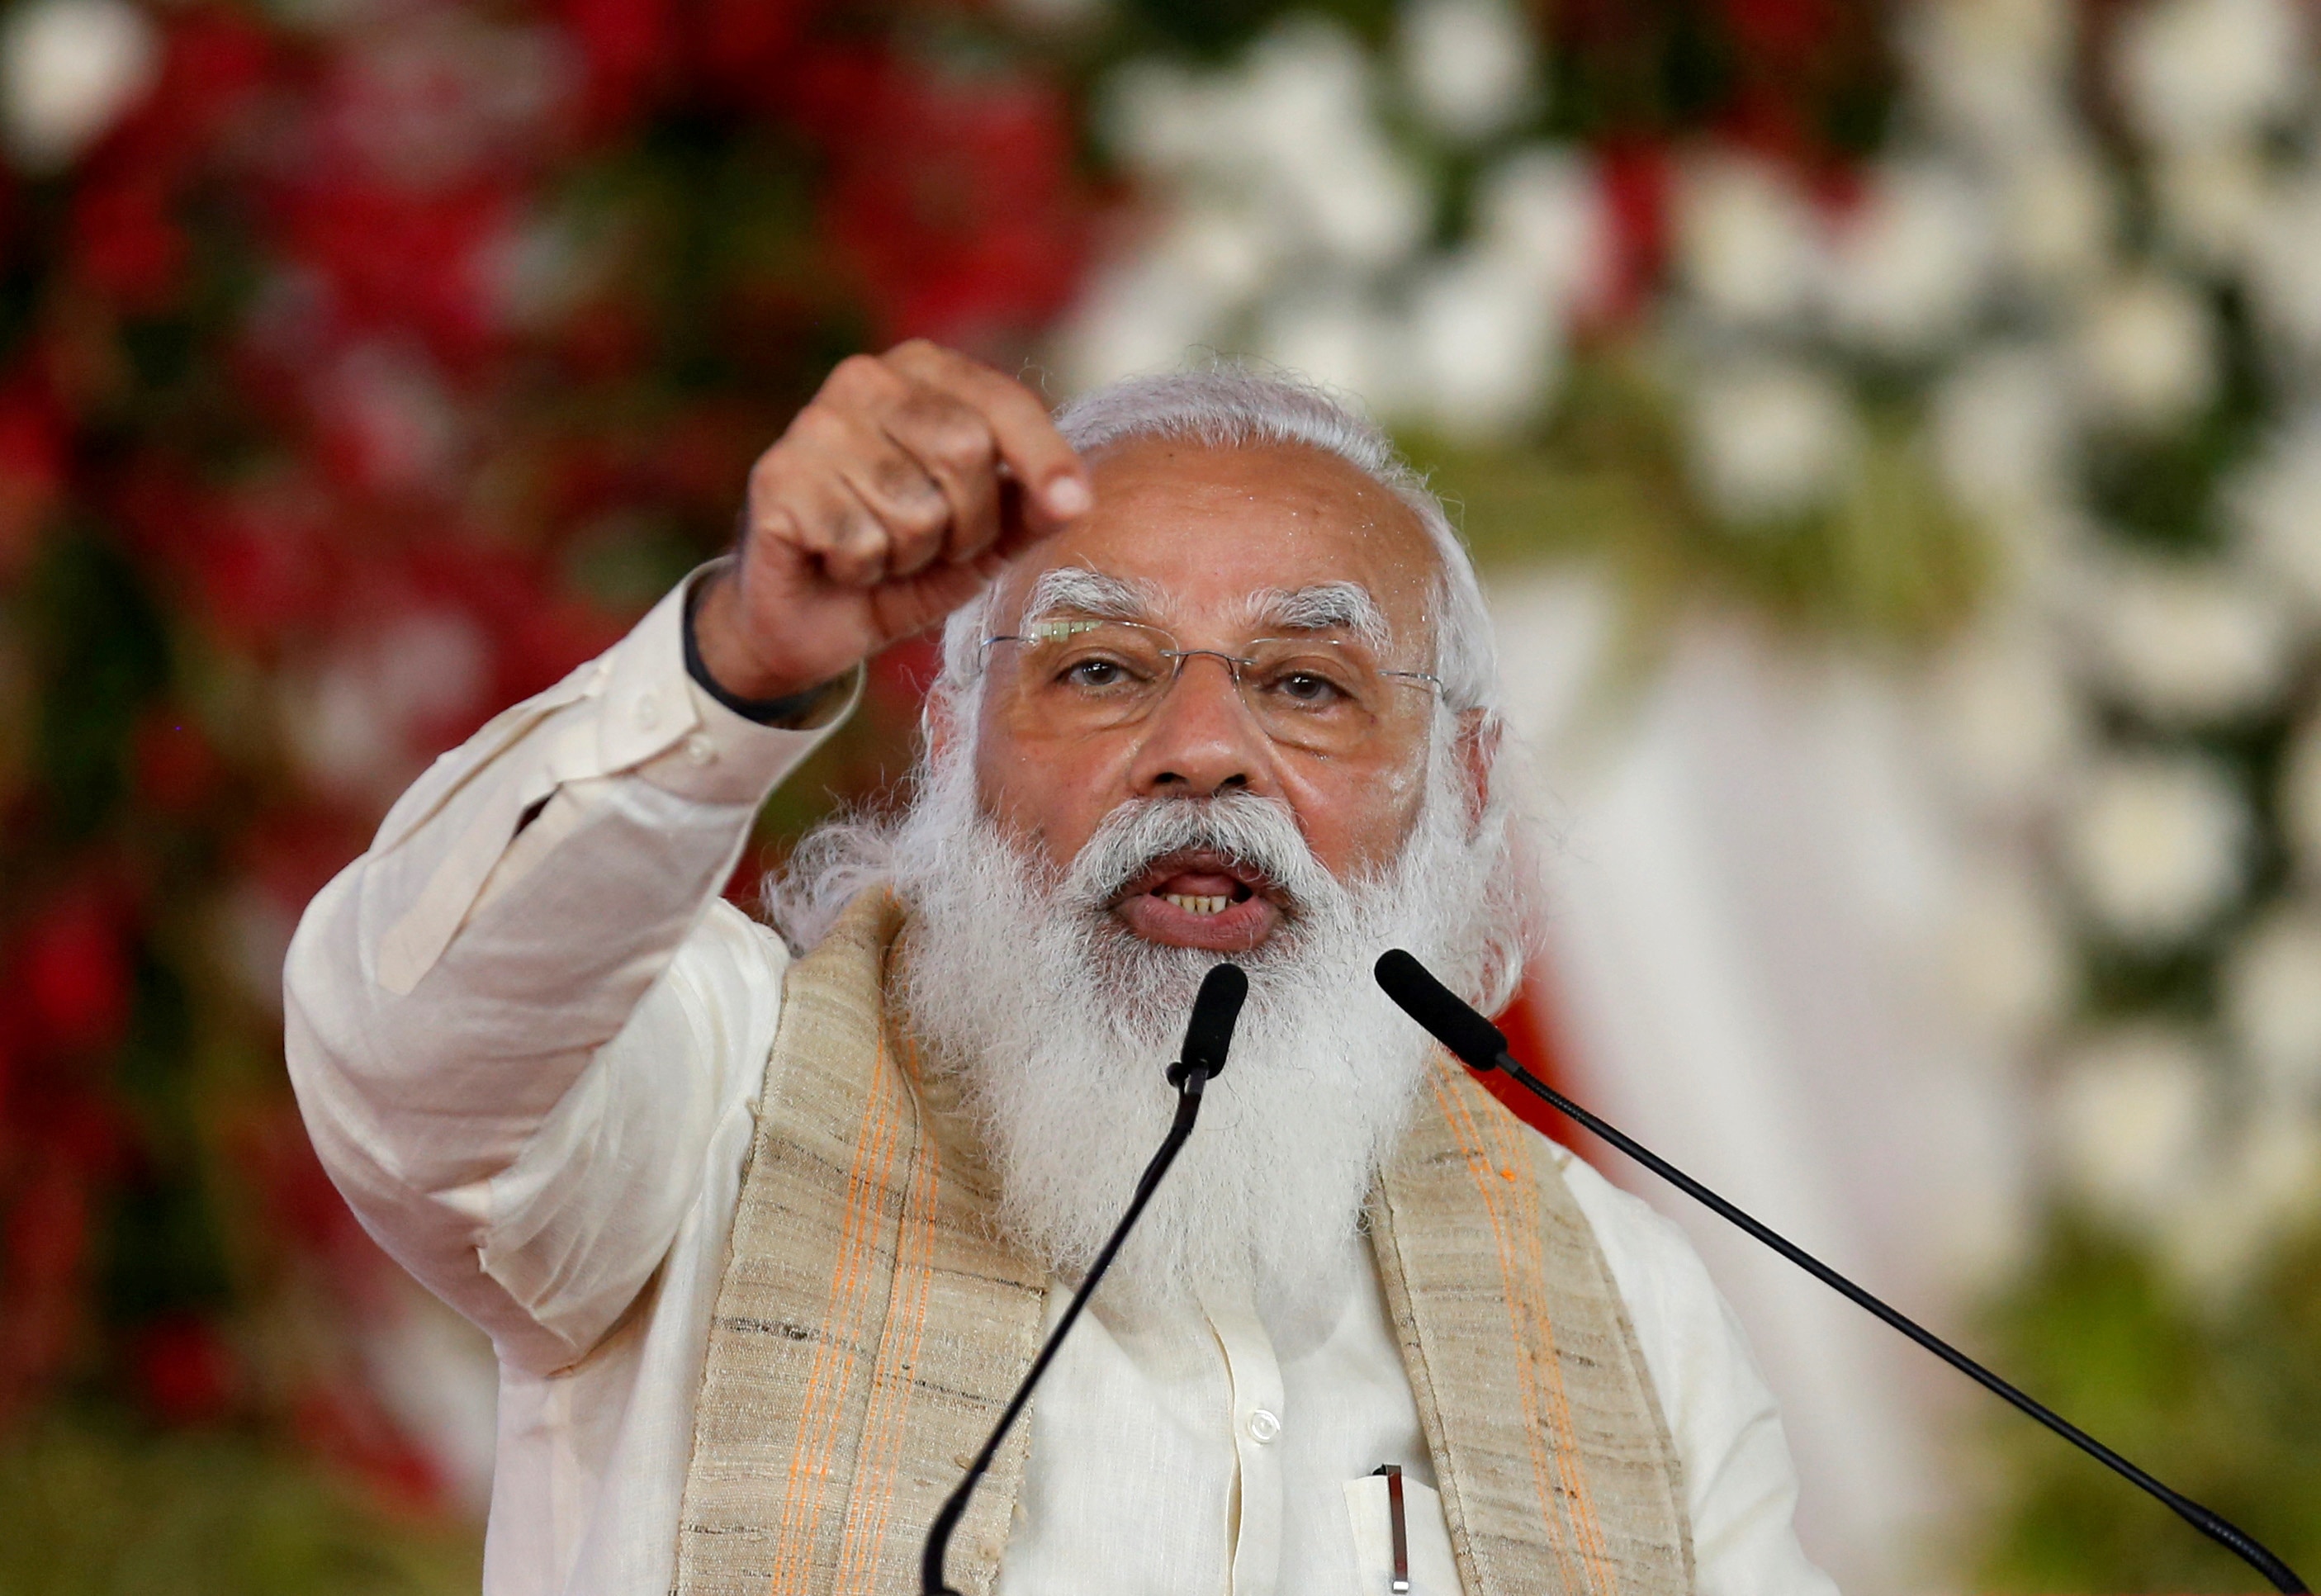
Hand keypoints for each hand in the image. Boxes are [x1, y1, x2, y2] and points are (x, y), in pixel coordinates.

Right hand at [692, 341, 1090, 701]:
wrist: (813, 618)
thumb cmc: (906, 562)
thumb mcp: (987, 537)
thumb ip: (1032, 510)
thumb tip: (1072, 498)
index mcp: (924, 372)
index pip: (1003, 404)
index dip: (1044, 459)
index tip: (1074, 504)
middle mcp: (865, 378)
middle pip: (965, 450)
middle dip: (967, 525)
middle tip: (933, 543)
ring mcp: (814, 423)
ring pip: (915, 507)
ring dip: (911, 555)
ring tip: (882, 551)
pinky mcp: (777, 476)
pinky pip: (860, 541)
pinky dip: (861, 570)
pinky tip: (837, 560)